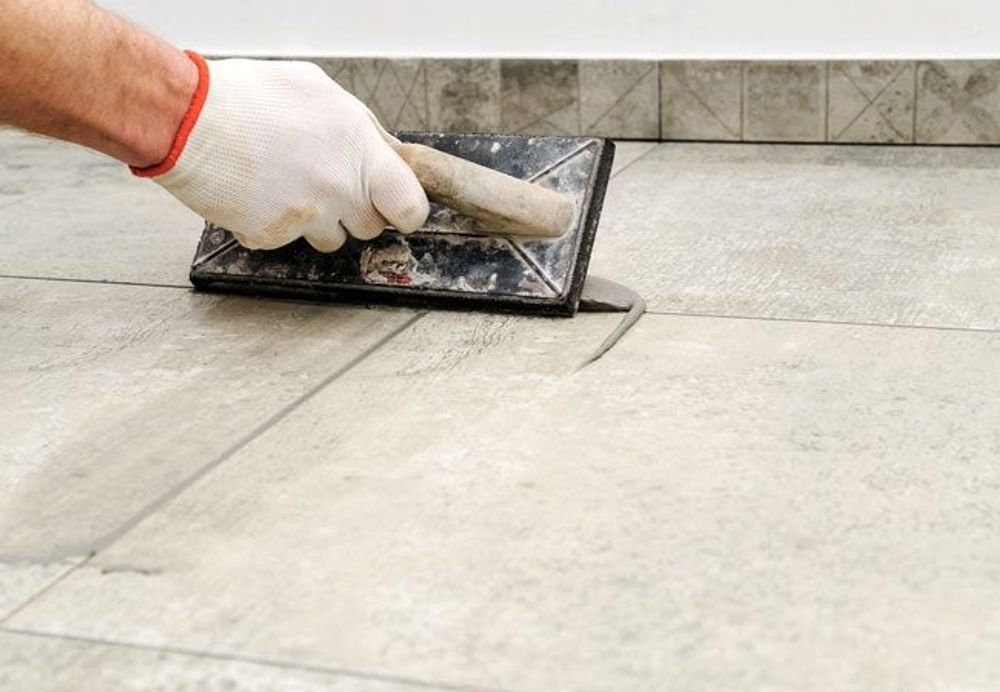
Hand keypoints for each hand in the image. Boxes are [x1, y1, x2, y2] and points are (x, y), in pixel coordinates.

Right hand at [136, 54, 428, 251]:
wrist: (187, 119)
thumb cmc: (248, 97)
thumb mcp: (319, 90)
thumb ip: (360, 127)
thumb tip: (383, 149)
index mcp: (359, 151)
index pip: (410, 207)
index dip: (406, 211)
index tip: (397, 208)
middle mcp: (338, 189)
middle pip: (370, 227)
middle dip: (355, 210)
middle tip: (328, 183)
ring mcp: (305, 218)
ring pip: (330, 240)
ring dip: (318, 221)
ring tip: (288, 184)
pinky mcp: (272, 236)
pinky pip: (286, 241)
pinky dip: (276, 224)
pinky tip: (260, 194)